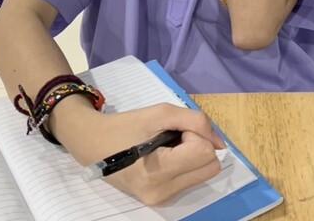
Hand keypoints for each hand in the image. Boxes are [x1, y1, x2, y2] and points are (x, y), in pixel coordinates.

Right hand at [63, 103, 224, 205]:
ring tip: (167, 145)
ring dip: (193, 154)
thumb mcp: (161, 112)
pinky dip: (186, 163)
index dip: (194, 133)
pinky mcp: (162, 200)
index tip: (174, 128)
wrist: (93, 144)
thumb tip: (220, 142)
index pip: (205, 152)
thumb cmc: (126, 125)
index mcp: (158, 172)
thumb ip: (195, 121)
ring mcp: (162, 200)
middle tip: (174, 135)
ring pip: (204, 173)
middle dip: (198, 144)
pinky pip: (192, 179)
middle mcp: (162, 193)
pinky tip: (165, 155)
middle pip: (210, 166)